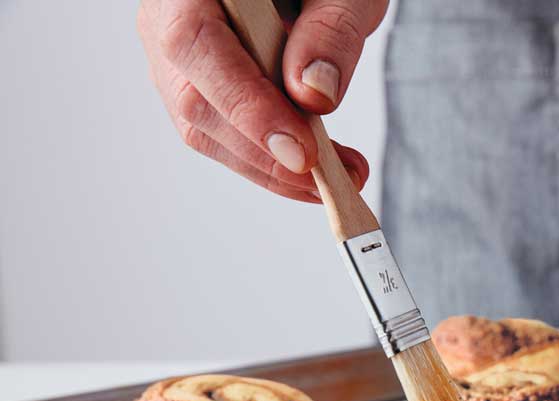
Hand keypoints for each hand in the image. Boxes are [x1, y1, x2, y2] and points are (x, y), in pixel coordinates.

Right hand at [137, 0, 387, 202]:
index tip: (301, 153)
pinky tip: (318, 167)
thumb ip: (330, 32)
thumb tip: (314, 96)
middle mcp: (166, 15)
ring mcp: (176, 56)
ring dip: (272, 167)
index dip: (246, 105)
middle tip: (335, 176)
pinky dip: (269, 159)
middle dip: (266, 152)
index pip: (195, 43)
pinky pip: (221, 133)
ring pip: (204, 128)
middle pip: (194, 99)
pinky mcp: (199, 85)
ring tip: (340, 175)